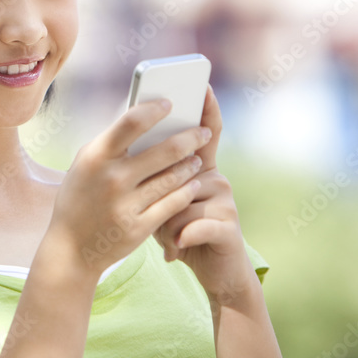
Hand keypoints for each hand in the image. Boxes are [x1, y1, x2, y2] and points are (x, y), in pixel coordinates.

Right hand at [46, 99, 210, 277]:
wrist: (71, 248)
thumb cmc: (80, 197)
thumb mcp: (86, 164)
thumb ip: (111, 143)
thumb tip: (143, 119)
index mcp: (97, 157)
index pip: (132, 122)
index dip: (155, 110)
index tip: (170, 104)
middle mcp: (113, 179)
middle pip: (164, 150)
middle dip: (190, 138)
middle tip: (203, 132)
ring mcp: (126, 205)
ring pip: (174, 178)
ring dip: (191, 165)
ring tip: (197, 159)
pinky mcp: (139, 227)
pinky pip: (173, 203)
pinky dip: (187, 191)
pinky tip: (193, 183)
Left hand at [152, 86, 258, 305]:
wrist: (213, 272)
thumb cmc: (179, 231)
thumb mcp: (161, 201)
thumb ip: (152, 176)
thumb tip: (129, 150)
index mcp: (200, 168)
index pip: (204, 132)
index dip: (206, 108)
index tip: (204, 85)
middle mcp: (216, 178)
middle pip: (182, 168)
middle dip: (161, 191)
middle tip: (153, 212)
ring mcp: (225, 200)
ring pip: (182, 199)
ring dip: (167, 224)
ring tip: (167, 239)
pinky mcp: (228, 226)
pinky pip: (192, 224)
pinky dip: (178, 240)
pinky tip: (175, 250)